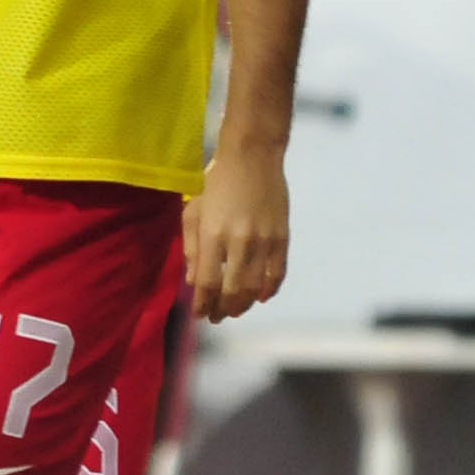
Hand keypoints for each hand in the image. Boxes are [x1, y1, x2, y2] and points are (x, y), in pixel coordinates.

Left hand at [182, 140, 287, 323]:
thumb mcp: (193, 211)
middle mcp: (240, 242)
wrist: (252, 156)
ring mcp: (264, 241)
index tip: (200, 315)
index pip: (208, 283)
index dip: (203, 305)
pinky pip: (277, 274)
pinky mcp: (282, 237)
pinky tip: (259, 297)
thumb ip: (192, 249)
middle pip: (232, 291)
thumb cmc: (215, 182)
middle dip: (222, 310)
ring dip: (243, 305)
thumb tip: (194, 283)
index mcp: (213, 235)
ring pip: (255, 287)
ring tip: (234, 311)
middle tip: (216, 317)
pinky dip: (268, 290)